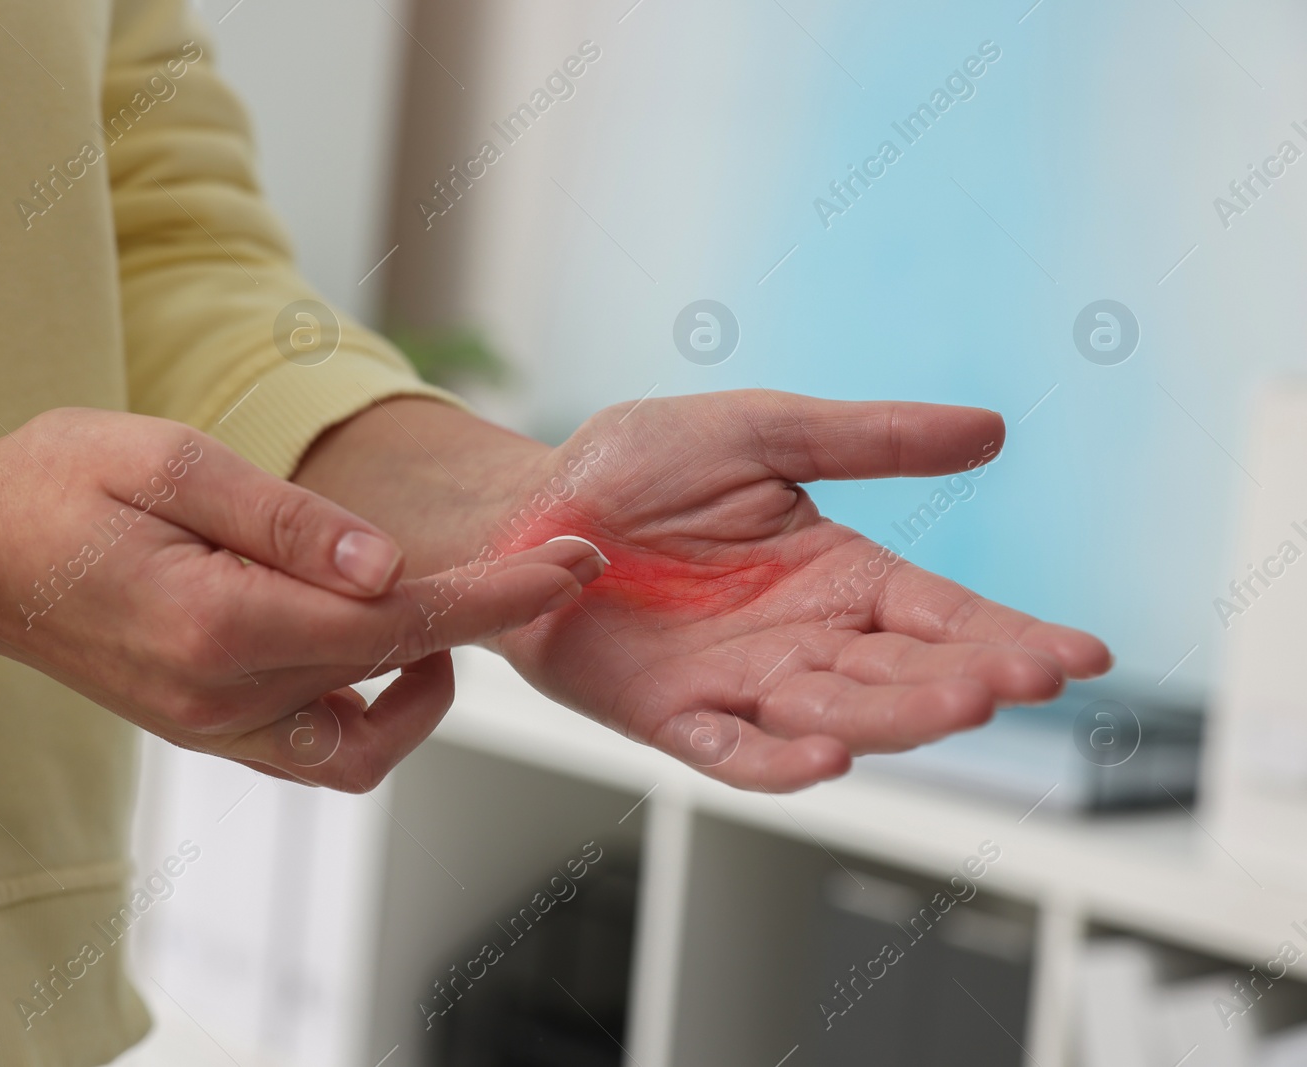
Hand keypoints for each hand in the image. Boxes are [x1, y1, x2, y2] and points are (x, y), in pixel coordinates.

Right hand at [0, 407, 605, 789]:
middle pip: (396, 673)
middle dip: (482, 621)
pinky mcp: (208, 731)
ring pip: (366, 742)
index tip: (574, 564)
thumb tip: (391, 568)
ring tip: (441, 605)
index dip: (498, 594)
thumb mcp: (170, 462)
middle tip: (543, 566)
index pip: (399, 623)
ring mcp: (214, 727)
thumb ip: (288, 521)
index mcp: (221, 623)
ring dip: (425, 680)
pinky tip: (373, 643)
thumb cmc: (55, 484)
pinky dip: (368, 706)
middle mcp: (224, 697)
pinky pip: (319, 749)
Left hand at [485, 390, 1110, 791]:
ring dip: (895, 718)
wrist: (529, 509)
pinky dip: (778, 761)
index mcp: (838, 575)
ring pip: (837, 716)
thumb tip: (991, 431)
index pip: (943, 615)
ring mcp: (742, 684)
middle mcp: (804, 640)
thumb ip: (866, 439)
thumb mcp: (758, 431)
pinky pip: (733, 752)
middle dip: (965, 679)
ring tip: (958, 704)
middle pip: (903, 675)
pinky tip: (826, 757)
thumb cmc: (635, 467)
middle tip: (1022, 677)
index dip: (1009, 635)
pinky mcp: (673, 715)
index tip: (1080, 654)